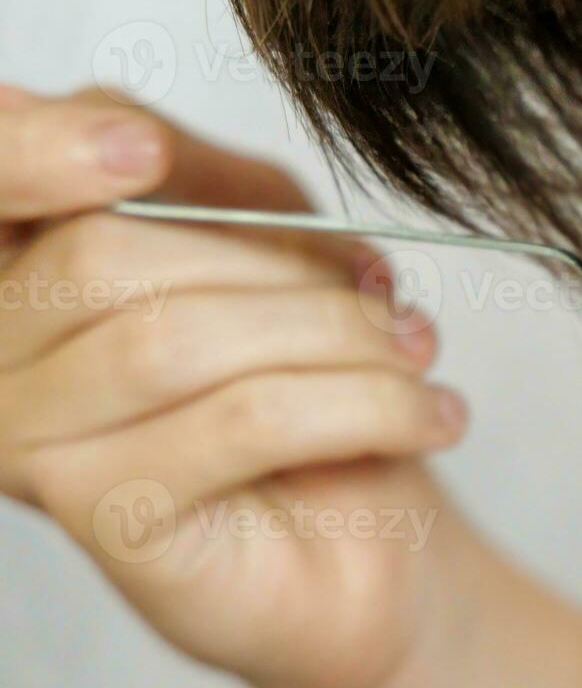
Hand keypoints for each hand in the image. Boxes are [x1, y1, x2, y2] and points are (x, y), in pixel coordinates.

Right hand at [0, 85, 469, 687]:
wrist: (367, 540)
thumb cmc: (315, 392)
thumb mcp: (282, 256)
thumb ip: (224, 192)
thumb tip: (156, 148)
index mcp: (27, 270)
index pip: (1, 172)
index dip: (41, 147)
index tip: (142, 150)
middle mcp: (1, 358)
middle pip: (103, 255)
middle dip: (280, 266)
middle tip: (389, 303)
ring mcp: (37, 445)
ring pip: (173, 339)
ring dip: (335, 336)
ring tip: (418, 354)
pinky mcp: (110, 515)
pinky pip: (240, 423)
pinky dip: (364, 404)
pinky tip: (431, 414)